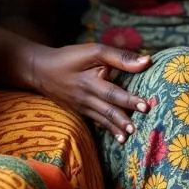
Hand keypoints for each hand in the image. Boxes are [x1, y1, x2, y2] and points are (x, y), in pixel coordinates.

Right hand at [32, 43, 151, 142]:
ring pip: (101, 119)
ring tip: (128, 137)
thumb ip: (120, 57)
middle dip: (123, 119)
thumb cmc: (70, 57)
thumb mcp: (94, 51)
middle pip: (107, 110)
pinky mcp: (78, 110)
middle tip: (138, 128)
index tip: (145, 106)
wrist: (41, 70)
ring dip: (115, 128)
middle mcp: (85, 97)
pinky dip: (106, 128)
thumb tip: (147, 61)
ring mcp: (81, 106)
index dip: (129, 100)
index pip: (112, 92)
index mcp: (90, 81)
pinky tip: (116, 136)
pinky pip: (94, 121)